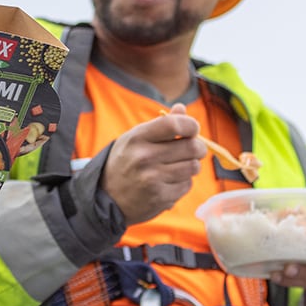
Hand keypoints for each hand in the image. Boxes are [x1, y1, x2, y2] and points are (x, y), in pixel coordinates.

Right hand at [101, 103, 204, 224]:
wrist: (107, 197)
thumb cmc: (126, 162)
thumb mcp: (135, 138)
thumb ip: (161, 124)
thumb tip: (182, 108)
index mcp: (137, 137)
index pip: (174, 125)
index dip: (191, 125)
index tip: (193, 129)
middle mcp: (144, 157)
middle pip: (191, 147)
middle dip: (199, 147)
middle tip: (195, 149)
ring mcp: (153, 179)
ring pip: (193, 167)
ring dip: (191, 165)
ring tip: (180, 165)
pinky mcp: (160, 197)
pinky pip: (187, 184)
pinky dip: (184, 182)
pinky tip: (170, 181)